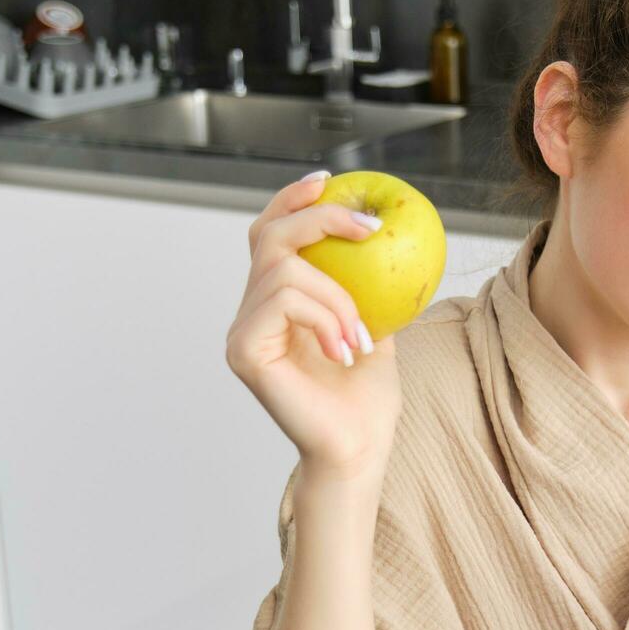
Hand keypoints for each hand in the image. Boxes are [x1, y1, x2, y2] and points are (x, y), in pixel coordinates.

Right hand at [225, 170, 400, 482]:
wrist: (358, 447)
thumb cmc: (367, 398)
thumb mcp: (375, 325)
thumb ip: (367, 283)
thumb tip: (386, 231)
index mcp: (274, 303)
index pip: (270, 235)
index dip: (292, 200)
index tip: (331, 182)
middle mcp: (250, 313)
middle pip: (267, 235)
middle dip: (318, 219)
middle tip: (368, 228)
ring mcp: (241, 331)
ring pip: (285, 271)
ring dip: (337, 295)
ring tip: (361, 334)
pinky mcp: (243, 350)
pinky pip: (283, 302)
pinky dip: (324, 316)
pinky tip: (345, 350)